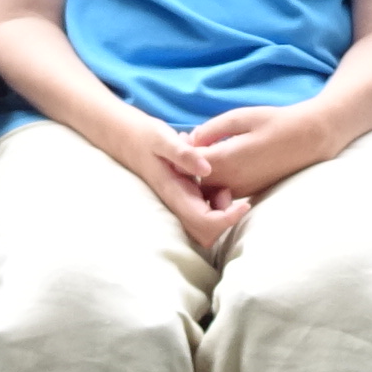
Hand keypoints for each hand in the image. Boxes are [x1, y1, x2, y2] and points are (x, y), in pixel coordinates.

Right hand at [108, 114, 245, 254]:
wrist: (127, 139)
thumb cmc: (146, 137)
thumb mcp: (164, 138)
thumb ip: (184, 154)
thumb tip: (208, 169)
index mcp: (175, 193)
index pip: (205, 222)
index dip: (227, 219)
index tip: (243, 204)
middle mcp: (177, 204)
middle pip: (206, 234)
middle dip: (224, 219)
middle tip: (225, 190)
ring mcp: (179, 204)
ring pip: (205, 226)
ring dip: (220, 212)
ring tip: (220, 184)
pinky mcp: (183, 199)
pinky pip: (203, 213)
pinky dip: (215, 204)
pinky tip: (213, 181)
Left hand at [189, 99, 344, 203]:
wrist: (309, 140)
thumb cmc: (276, 123)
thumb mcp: (241, 117)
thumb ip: (212, 129)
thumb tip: (191, 139)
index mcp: (226, 161)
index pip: (189, 164)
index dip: (179, 151)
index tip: (177, 137)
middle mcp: (231, 181)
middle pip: (194, 181)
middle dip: (186, 166)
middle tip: (183, 145)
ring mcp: (240, 189)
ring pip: (208, 188)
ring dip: (200, 175)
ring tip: (199, 153)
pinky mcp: (249, 192)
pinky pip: (222, 190)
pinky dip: (214, 179)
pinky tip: (217, 161)